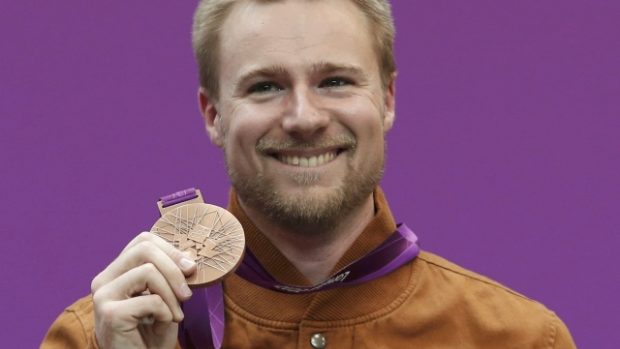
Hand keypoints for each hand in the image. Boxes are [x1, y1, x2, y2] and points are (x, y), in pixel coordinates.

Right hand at [91, 232, 196, 347]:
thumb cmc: (151, 335)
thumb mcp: (165, 298)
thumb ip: (170, 275)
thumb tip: (187, 255)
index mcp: (115, 272)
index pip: (143, 241)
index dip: (170, 249)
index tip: (190, 268)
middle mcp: (104, 280)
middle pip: (144, 249)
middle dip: (174, 268)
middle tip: (187, 292)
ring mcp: (103, 296)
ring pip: (148, 271)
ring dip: (171, 294)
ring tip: (176, 314)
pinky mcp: (110, 314)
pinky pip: (151, 299)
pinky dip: (166, 311)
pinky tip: (164, 323)